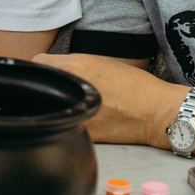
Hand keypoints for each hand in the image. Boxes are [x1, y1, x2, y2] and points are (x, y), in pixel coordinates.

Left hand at [33, 53, 180, 147]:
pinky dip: (69, 122)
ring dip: (56, 107)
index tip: (45, 75)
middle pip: (39, 87)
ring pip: (50, 107)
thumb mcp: (102, 63)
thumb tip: (55, 71)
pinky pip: (65, 124)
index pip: (37, 62)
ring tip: (74, 106)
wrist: (157, 111)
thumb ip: (74, 66)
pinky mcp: (82, 132)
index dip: (41, 69)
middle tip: (61, 91)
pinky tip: (85, 119)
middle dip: (46, 89)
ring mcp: (74, 112)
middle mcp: (70, 89)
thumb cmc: (135, 86)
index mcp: (74, 66)